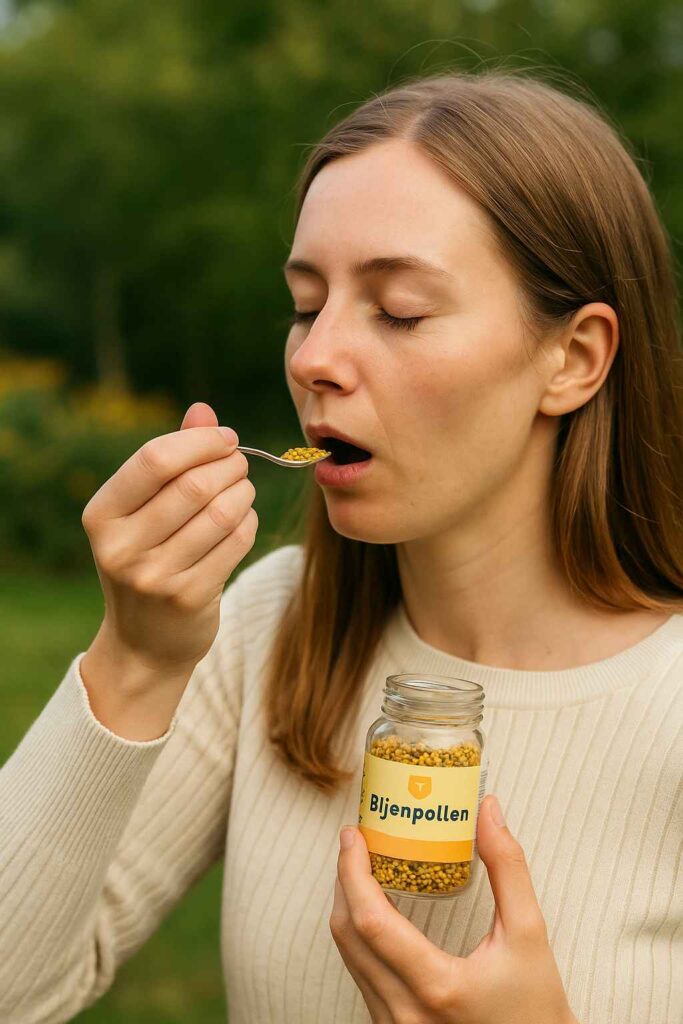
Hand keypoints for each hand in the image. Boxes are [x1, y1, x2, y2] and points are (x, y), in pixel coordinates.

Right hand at [81, 401, 257, 677]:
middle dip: (229, 466)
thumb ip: (172, 458)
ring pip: (221, 512)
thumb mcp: (145, 509)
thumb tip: (203, 411)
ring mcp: (153, 577)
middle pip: (194, 484)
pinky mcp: (188, 598)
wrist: (145, 642)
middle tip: (240, 464)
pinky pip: (236, 542)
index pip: (154, 459)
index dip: (199, 441)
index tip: (225, 438)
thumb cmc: (149, 556)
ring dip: (243, 492)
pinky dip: (248, 522)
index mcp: (102, 515)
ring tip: (243, 490)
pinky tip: (242, 520)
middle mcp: (120, 547)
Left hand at [330, 793, 578, 1023]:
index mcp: (438, 985)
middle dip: (344, 881)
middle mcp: (405, 1012)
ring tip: (361, 869)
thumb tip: (487, 810)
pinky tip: (374, 913)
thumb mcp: (529, 935)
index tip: (353, 835)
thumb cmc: (537, 1008)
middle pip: (348, 936)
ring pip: (349, 958)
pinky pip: (361, 978)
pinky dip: (360, 939)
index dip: (352, 872)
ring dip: (348, 908)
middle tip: (354, 843)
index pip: (371, 921)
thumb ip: (507, 867)